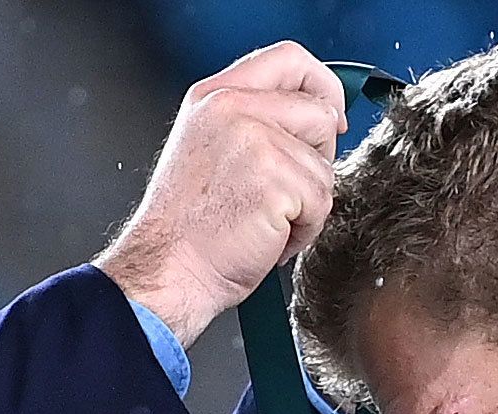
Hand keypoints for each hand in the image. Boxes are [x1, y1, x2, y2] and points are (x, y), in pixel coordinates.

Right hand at [96, 41, 345, 348]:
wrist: (167, 269)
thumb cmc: (188, 227)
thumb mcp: (209, 147)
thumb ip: (253, 119)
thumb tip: (317, 115)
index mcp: (215, 95)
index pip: (290, 60)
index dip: (321, 87)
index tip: (330, 118)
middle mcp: (232, 108)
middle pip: (319, 114)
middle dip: (316, 159)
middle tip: (278, 192)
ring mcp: (255, 140)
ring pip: (325, 165)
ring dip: (307, 204)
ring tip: (265, 220)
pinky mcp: (275, 178)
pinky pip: (321, 202)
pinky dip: (304, 230)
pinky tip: (267, 237)